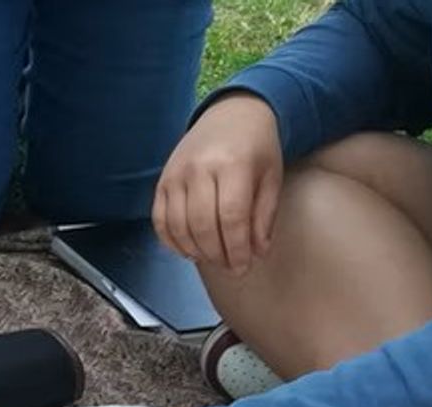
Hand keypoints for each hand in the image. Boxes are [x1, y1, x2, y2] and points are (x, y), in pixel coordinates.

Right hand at [153, 93, 282, 274]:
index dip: (236, 248)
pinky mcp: (162, 180)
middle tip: (230, 267)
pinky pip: (159, 219)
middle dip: (217, 254)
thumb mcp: (272, 177)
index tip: (244, 266)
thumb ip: (265, 215)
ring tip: (212, 258)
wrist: (232, 114)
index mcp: (233, 165)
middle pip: (203, 225)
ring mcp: (176, 174)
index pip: (231, 217)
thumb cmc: (257, 147)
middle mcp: (199, 168)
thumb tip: (257, 252)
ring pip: (178, 226)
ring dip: (195, 251)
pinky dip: (171, 240)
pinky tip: (189, 249)